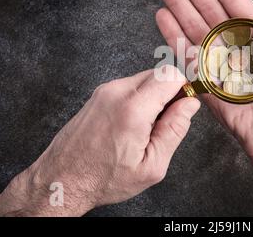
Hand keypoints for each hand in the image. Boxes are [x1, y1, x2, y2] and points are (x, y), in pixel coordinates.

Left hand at [0, 66, 199, 215]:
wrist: (62, 179)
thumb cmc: (104, 178)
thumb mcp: (151, 165)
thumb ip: (175, 130)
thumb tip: (190, 103)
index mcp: (133, 110)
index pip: (171, 74)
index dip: (184, 87)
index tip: (185, 104)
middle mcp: (117, 92)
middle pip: (159, 73)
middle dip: (170, 93)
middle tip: (165, 122)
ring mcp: (105, 90)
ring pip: (145, 79)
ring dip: (155, 97)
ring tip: (146, 127)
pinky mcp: (99, 93)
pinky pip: (131, 86)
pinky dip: (140, 99)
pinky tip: (133, 124)